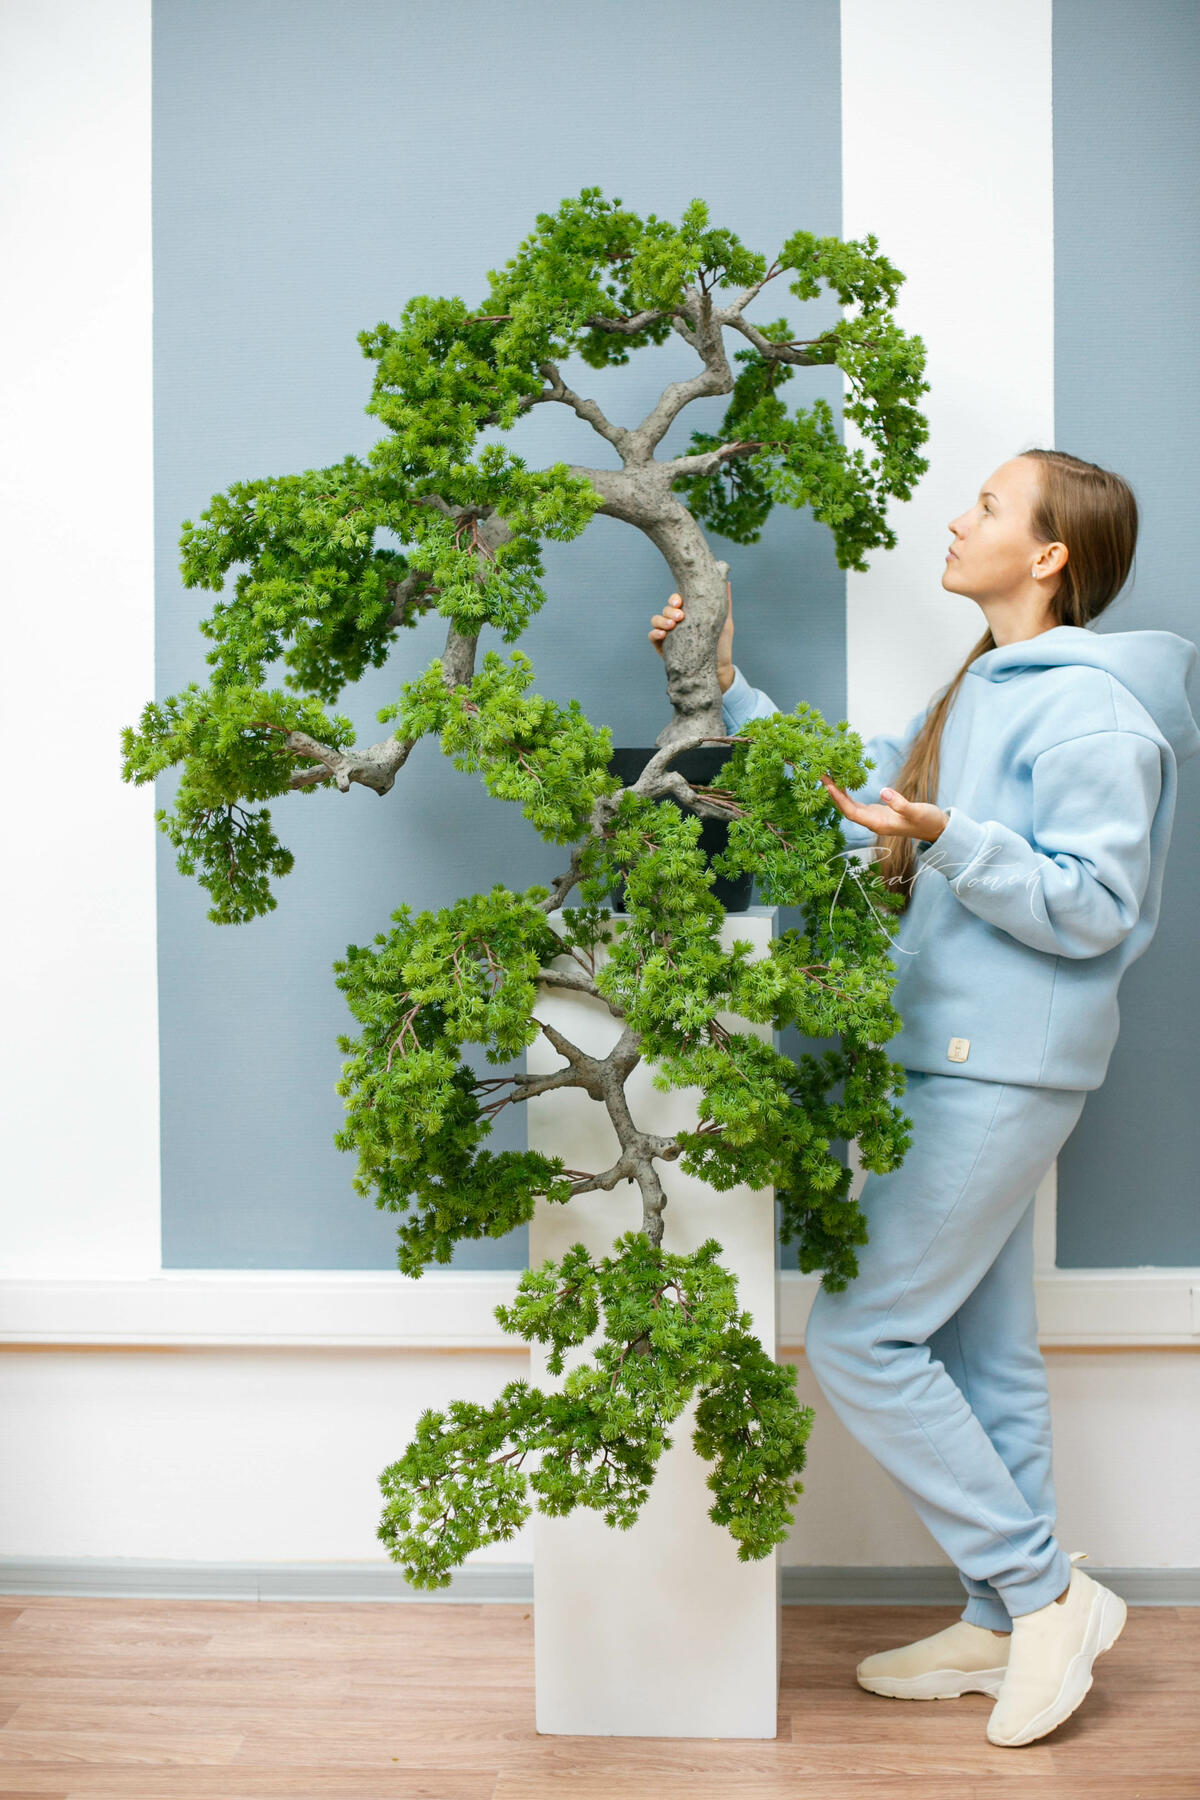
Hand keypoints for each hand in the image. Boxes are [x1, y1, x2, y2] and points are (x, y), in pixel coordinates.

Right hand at [649, 581, 734, 679]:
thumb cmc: (721, 645)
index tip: (680, 602)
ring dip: (662, 620)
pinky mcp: (662, 647)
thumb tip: (727, 581)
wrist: (717, 669)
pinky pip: (652, 635)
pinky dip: (655, 632)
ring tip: (672, 626)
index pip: (677, 600)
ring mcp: (668, 633)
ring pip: (657, 619)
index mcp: (688, 613)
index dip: (675, 598)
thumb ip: (725, 603)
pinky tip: (663, 634)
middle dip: (670, 610)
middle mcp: (676, 622)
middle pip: (666, 608)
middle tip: (680, 616)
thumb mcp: (724, 622)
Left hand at [820, 774, 948, 842]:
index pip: (852, 812)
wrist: (936, 829)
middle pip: (846, 809)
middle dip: (833, 793)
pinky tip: (843, 782)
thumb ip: (900, 804)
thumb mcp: (916, 812)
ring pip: (850, 806)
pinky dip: (849, 792)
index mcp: (879, 824)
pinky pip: (858, 803)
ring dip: (838, 792)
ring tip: (828, 775)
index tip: (828, 785)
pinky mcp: (878, 811)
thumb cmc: (928, 821)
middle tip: (820, 775)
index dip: (839, 799)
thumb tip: (883, 791)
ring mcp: (874, 818)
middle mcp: (873, 822)